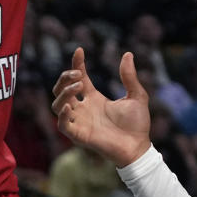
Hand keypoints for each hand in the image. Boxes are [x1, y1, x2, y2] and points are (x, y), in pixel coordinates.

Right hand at [52, 47, 151, 166]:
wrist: (139, 147)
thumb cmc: (138, 124)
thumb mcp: (136, 95)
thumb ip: (129, 76)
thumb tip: (128, 54)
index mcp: (94, 99)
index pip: (78, 78)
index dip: (76, 64)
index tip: (79, 50)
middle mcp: (84, 109)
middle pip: (61, 90)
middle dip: (65, 78)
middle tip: (78, 74)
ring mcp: (80, 122)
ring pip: (57, 105)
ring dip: (63, 93)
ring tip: (79, 86)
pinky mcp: (79, 135)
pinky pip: (63, 125)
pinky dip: (62, 115)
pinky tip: (70, 106)